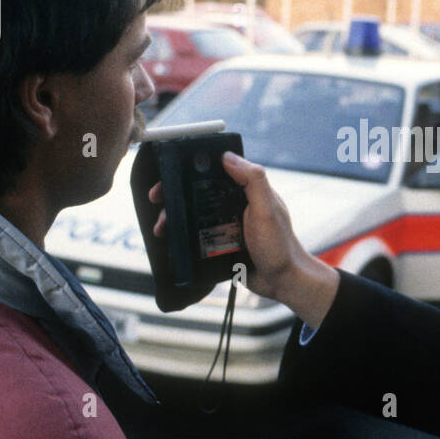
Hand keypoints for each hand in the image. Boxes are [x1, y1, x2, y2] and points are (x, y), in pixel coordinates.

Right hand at [147, 152, 338, 328]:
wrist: (282, 282)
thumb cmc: (279, 245)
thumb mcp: (267, 209)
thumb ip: (253, 180)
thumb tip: (227, 156)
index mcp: (246, 191)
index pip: (215, 171)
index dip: (192, 169)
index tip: (172, 172)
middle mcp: (234, 205)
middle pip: (198, 193)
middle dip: (175, 194)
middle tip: (157, 199)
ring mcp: (226, 225)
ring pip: (194, 215)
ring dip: (174, 218)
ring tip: (161, 227)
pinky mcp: (221, 244)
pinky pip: (196, 237)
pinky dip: (182, 237)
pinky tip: (170, 241)